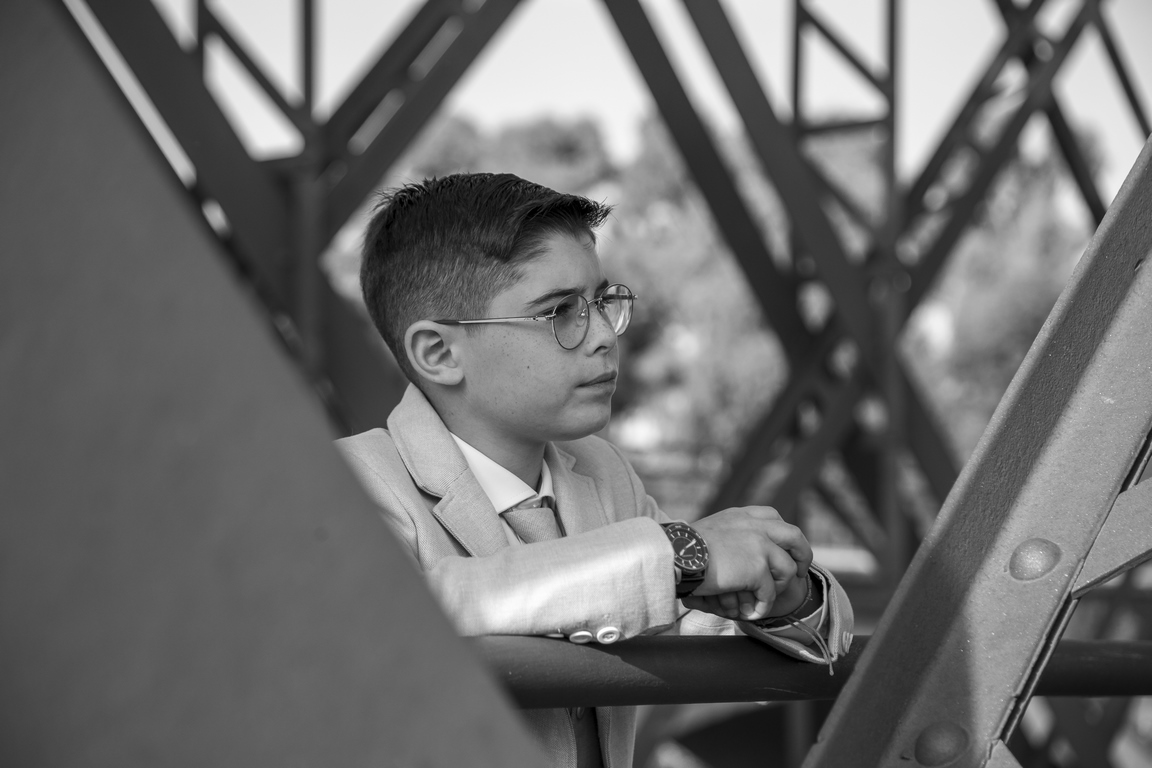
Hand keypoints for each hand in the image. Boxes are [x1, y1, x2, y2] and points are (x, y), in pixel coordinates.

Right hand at [680, 506, 810, 620]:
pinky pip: (769, 593)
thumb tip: (737, 558)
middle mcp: (755, 525)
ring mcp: (759, 544)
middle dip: (802, 556)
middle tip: (799, 573)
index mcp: (741, 516)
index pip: (773, 517)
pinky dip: (761, 607)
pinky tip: (749, 614)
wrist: (675, 554)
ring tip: (760, 602)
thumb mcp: (710, 533)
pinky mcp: (757, 566)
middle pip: (795, 537)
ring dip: (776, 589)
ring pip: (786, 570)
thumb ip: (730, 538)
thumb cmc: (681, 549)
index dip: (784, 536)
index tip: (785, 550)